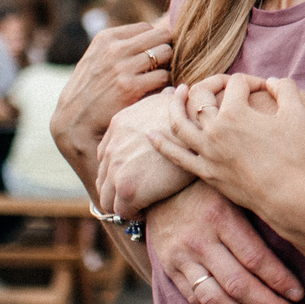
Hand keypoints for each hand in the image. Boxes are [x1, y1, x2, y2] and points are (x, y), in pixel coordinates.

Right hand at [52, 21, 173, 166]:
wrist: (74, 121)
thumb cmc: (91, 89)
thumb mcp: (98, 57)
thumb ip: (120, 44)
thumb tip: (153, 33)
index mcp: (106, 37)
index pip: (147, 28)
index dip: (154, 42)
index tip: (150, 57)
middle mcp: (114, 49)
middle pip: (161, 36)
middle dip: (164, 51)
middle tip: (160, 67)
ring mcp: (122, 67)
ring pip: (166, 54)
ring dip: (166, 67)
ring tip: (157, 79)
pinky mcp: (130, 87)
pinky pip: (164, 77)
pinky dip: (164, 84)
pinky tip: (154, 91)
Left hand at [97, 89, 196, 218]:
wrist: (201, 128)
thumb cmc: (194, 114)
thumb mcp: (170, 100)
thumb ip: (162, 100)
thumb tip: (172, 89)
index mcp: (118, 126)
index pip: (105, 156)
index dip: (119, 168)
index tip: (135, 176)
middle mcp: (112, 148)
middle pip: (103, 178)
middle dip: (117, 189)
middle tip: (136, 197)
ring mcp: (117, 169)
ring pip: (108, 198)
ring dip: (122, 204)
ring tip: (141, 207)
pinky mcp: (128, 189)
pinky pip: (123, 211)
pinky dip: (133, 213)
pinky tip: (148, 211)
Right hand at [144, 182, 304, 303]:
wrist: (158, 187)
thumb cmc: (210, 186)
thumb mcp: (234, 188)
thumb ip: (260, 208)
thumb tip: (303, 230)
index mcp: (220, 215)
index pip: (255, 258)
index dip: (279, 280)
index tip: (299, 294)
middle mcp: (199, 239)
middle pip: (238, 284)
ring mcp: (181, 257)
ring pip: (216, 299)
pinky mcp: (170, 270)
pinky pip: (197, 300)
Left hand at [150, 76, 304, 225]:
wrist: (287, 196)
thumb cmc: (295, 155)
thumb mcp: (297, 114)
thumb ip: (284, 88)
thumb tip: (270, 80)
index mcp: (236, 112)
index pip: (236, 83)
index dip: (252, 81)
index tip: (265, 89)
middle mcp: (215, 129)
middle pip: (202, 96)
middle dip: (212, 84)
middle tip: (223, 85)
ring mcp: (206, 152)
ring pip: (180, 123)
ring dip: (175, 104)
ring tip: (178, 93)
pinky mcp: (205, 172)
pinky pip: (175, 157)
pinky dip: (161, 144)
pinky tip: (150, 134)